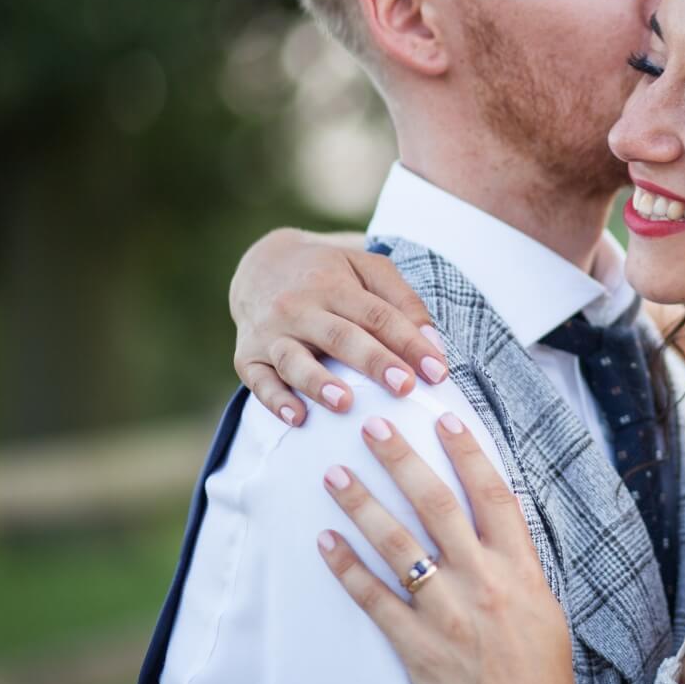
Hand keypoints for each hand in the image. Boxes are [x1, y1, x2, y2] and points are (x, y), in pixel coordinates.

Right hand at [230, 229, 448, 426]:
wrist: (261, 266)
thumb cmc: (329, 273)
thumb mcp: (367, 269)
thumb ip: (402, 301)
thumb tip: (431, 343)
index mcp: (333, 285)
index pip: (377, 315)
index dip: (409, 342)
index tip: (437, 372)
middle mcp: (298, 307)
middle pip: (340, 337)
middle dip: (373, 362)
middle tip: (404, 387)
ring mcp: (270, 334)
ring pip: (295, 360)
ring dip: (319, 383)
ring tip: (346, 403)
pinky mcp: (247, 357)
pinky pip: (259, 382)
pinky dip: (276, 401)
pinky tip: (297, 417)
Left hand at [316, 416, 609, 683]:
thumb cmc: (541, 675)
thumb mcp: (543, 606)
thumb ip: (517, 565)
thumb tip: (497, 529)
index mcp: (519, 567)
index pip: (492, 494)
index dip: (467, 452)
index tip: (444, 418)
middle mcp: (483, 580)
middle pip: (437, 505)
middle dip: (402, 461)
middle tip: (372, 427)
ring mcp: (448, 612)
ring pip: (398, 545)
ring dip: (363, 505)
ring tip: (335, 476)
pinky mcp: (418, 646)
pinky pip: (375, 600)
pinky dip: (348, 569)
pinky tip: (326, 543)